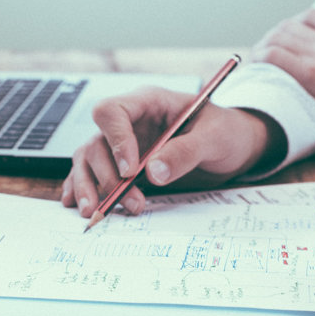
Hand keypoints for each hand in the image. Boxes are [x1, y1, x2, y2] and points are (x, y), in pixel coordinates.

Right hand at [62, 86, 282, 216]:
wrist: (235, 147)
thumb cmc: (226, 132)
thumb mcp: (215, 138)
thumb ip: (185, 152)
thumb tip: (153, 173)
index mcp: (148, 102)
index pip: (112, 112)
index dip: (116, 140)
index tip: (130, 171)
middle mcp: (129, 122)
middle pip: (96, 142)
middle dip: (108, 176)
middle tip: (131, 202)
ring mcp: (123, 144)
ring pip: (88, 160)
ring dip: (90, 186)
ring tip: (95, 212)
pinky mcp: (123, 165)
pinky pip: (93, 173)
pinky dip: (83, 189)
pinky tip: (80, 205)